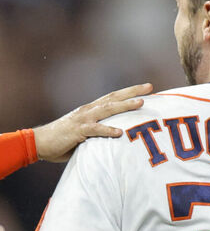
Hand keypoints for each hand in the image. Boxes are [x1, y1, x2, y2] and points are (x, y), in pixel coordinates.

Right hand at [34, 83, 152, 161]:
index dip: (130, 92)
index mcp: (91, 110)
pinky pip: (95, 130)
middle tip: (150, 87)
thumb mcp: (86, 133)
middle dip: (132, 92)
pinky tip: (119, 132)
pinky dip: (107, 130)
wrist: (39, 143)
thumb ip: (101, 131)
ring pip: (107, 110)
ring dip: (124, 106)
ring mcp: (83, 119)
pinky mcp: (77, 131)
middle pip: (113, 98)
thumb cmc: (65, 140)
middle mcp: (88, 111)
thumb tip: (119, 136)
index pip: (113, 97)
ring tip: (140, 103)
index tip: (147, 88)